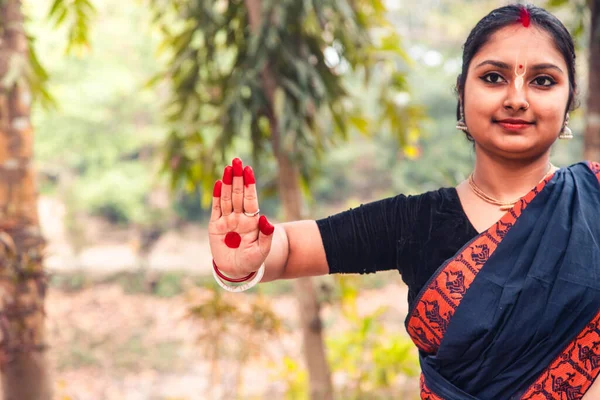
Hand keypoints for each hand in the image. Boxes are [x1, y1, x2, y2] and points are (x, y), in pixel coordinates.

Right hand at [208, 158, 274, 277]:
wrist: (236, 271)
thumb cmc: (252, 261)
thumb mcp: (262, 251)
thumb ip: (266, 236)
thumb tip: (266, 219)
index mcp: (252, 221)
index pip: (250, 199)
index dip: (249, 185)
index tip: (249, 170)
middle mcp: (239, 217)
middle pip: (238, 194)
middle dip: (238, 177)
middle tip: (237, 160)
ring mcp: (227, 220)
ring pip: (227, 198)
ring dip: (227, 183)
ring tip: (228, 168)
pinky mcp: (215, 226)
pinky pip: (216, 208)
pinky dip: (216, 196)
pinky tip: (218, 183)